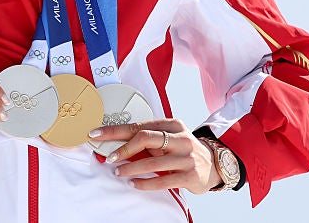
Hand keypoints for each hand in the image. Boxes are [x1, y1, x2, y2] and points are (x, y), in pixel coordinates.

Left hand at [89, 118, 222, 194]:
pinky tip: (134, 184)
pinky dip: (145, 183)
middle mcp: (181, 138)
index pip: (138, 125)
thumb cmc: (181, 150)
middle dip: (123, 149)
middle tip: (110, 158)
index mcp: (172, 124)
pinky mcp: (190, 175)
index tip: (96, 134)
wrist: (212, 165)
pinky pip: (162, 180)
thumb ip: (146, 140)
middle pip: (145, 138)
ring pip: (152, 162)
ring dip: (131, 168)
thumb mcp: (167, 140)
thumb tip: (113, 145)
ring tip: (118, 172)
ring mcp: (187, 157)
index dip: (115, 130)